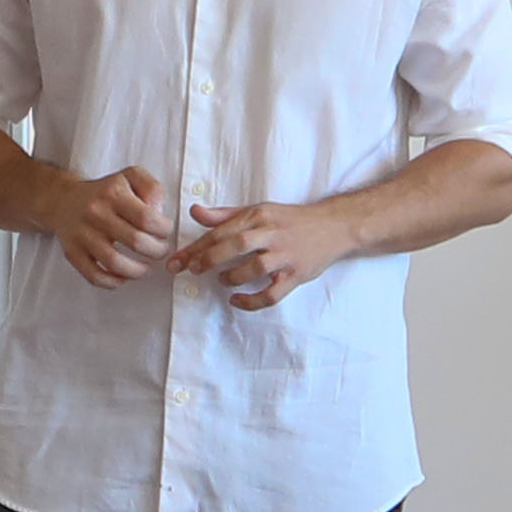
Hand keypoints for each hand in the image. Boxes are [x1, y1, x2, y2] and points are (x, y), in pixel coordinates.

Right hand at [39, 163, 191, 287]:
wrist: (64, 200)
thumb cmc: (103, 193)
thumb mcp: (130, 177)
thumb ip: (152, 188)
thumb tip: (159, 212)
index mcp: (113, 193)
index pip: (147, 218)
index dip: (164, 230)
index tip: (165, 231)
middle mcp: (96, 213)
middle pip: (136, 241)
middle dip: (157, 251)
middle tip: (160, 250)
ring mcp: (82, 235)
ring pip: (115, 262)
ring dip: (138, 271)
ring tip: (145, 268)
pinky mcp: (73, 252)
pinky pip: (94, 275)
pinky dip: (113, 281)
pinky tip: (123, 276)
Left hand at [177, 196, 341, 310]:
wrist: (334, 226)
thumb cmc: (290, 220)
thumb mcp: (258, 211)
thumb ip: (224, 215)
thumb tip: (194, 212)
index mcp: (259, 215)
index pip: (221, 230)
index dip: (196, 247)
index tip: (177, 260)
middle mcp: (272, 233)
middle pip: (236, 244)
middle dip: (209, 259)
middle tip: (192, 270)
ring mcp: (286, 255)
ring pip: (255, 268)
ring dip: (232, 277)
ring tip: (222, 280)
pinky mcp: (297, 274)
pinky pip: (273, 293)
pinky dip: (252, 301)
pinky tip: (237, 300)